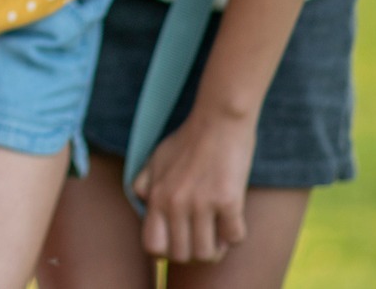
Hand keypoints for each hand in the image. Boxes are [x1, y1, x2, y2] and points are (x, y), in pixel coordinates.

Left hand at [133, 107, 254, 263]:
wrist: (218, 119)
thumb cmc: (187, 139)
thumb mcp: (155, 159)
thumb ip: (143, 183)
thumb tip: (140, 203)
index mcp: (156, 195)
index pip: (152, 246)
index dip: (165, 251)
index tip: (178, 240)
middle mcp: (175, 203)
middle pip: (181, 255)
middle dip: (193, 251)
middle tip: (202, 236)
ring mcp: (202, 203)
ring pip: (207, 254)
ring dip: (216, 247)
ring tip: (218, 229)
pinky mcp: (229, 200)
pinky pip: (234, 238)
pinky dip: (235, 233)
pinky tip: (233, 217)